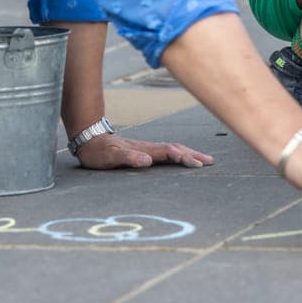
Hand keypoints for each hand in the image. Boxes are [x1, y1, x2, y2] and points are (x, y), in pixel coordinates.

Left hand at [74, 134, 213, 169]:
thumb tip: (147, 161)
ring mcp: (148, 148)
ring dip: (190, 153)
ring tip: (204, 159)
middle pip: (177, 148)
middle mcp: (149, 148)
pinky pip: (168, 151)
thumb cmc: (98, 151)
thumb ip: (127, 158)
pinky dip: (180, 154)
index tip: (197, 164)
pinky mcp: (145, 151)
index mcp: (145, 149)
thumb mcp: (110, 157)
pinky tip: (183, 157)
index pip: (170, 152)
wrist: (90, 137)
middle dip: (194, 154)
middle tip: (211, 162)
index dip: (184, 157)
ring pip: (174, 148)